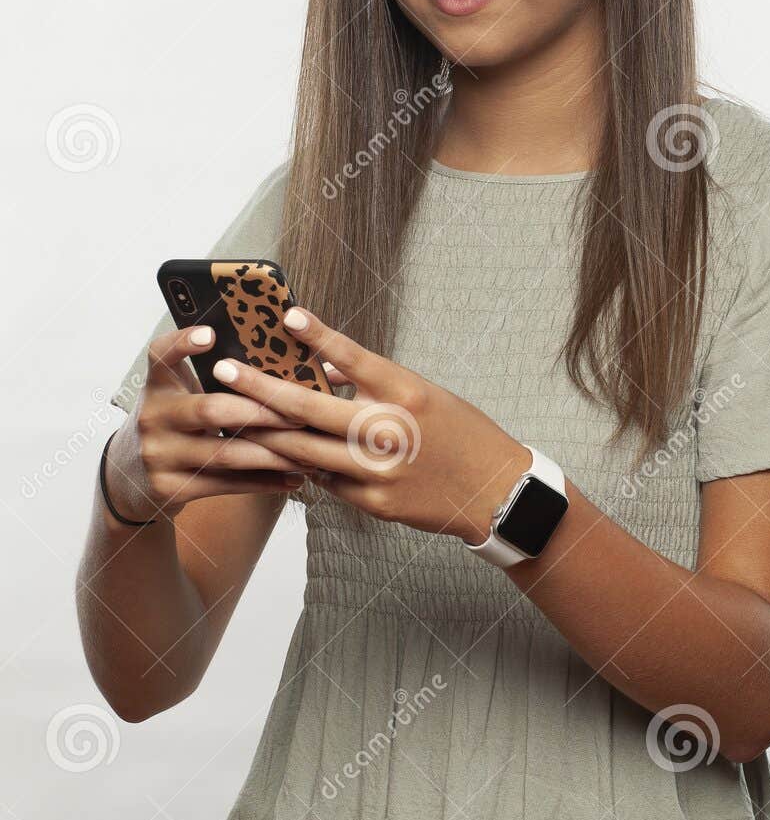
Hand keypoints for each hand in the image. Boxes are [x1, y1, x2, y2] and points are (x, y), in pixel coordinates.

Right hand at [105, 325, 316, 524]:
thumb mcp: (176, 394)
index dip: (183, 343)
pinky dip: (265, 482)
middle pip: (211, 410)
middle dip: (262, 412)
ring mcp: (159, 456)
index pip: (161, 355)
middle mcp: (153, 417)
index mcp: (157, 386)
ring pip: (225, 453)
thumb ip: (210, 377)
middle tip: (300, 413)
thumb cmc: (172, 423)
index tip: (211, 334)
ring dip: (273, 454)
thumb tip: (276, 361)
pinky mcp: (171, 489)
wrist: (130, 476)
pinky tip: (294, 478)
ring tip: (307, 450)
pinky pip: (226, 486)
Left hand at [218, 307, 529, 542]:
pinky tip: (282, 454)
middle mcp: (388, 431)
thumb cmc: (460, 433)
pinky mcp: (373, 503)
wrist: (494, 492)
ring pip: (302, 451)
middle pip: (307, 408)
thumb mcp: (423, 394)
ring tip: (233, 415)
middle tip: (224, 372)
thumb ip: (372, 382)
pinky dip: (303, 465)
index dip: (316, 335)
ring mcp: (377, 471)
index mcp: (405, 393)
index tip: (286, 316)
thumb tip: (323, 370)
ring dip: (265, 433)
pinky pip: (324, 482)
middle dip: (258, 390)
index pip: (351, 357)